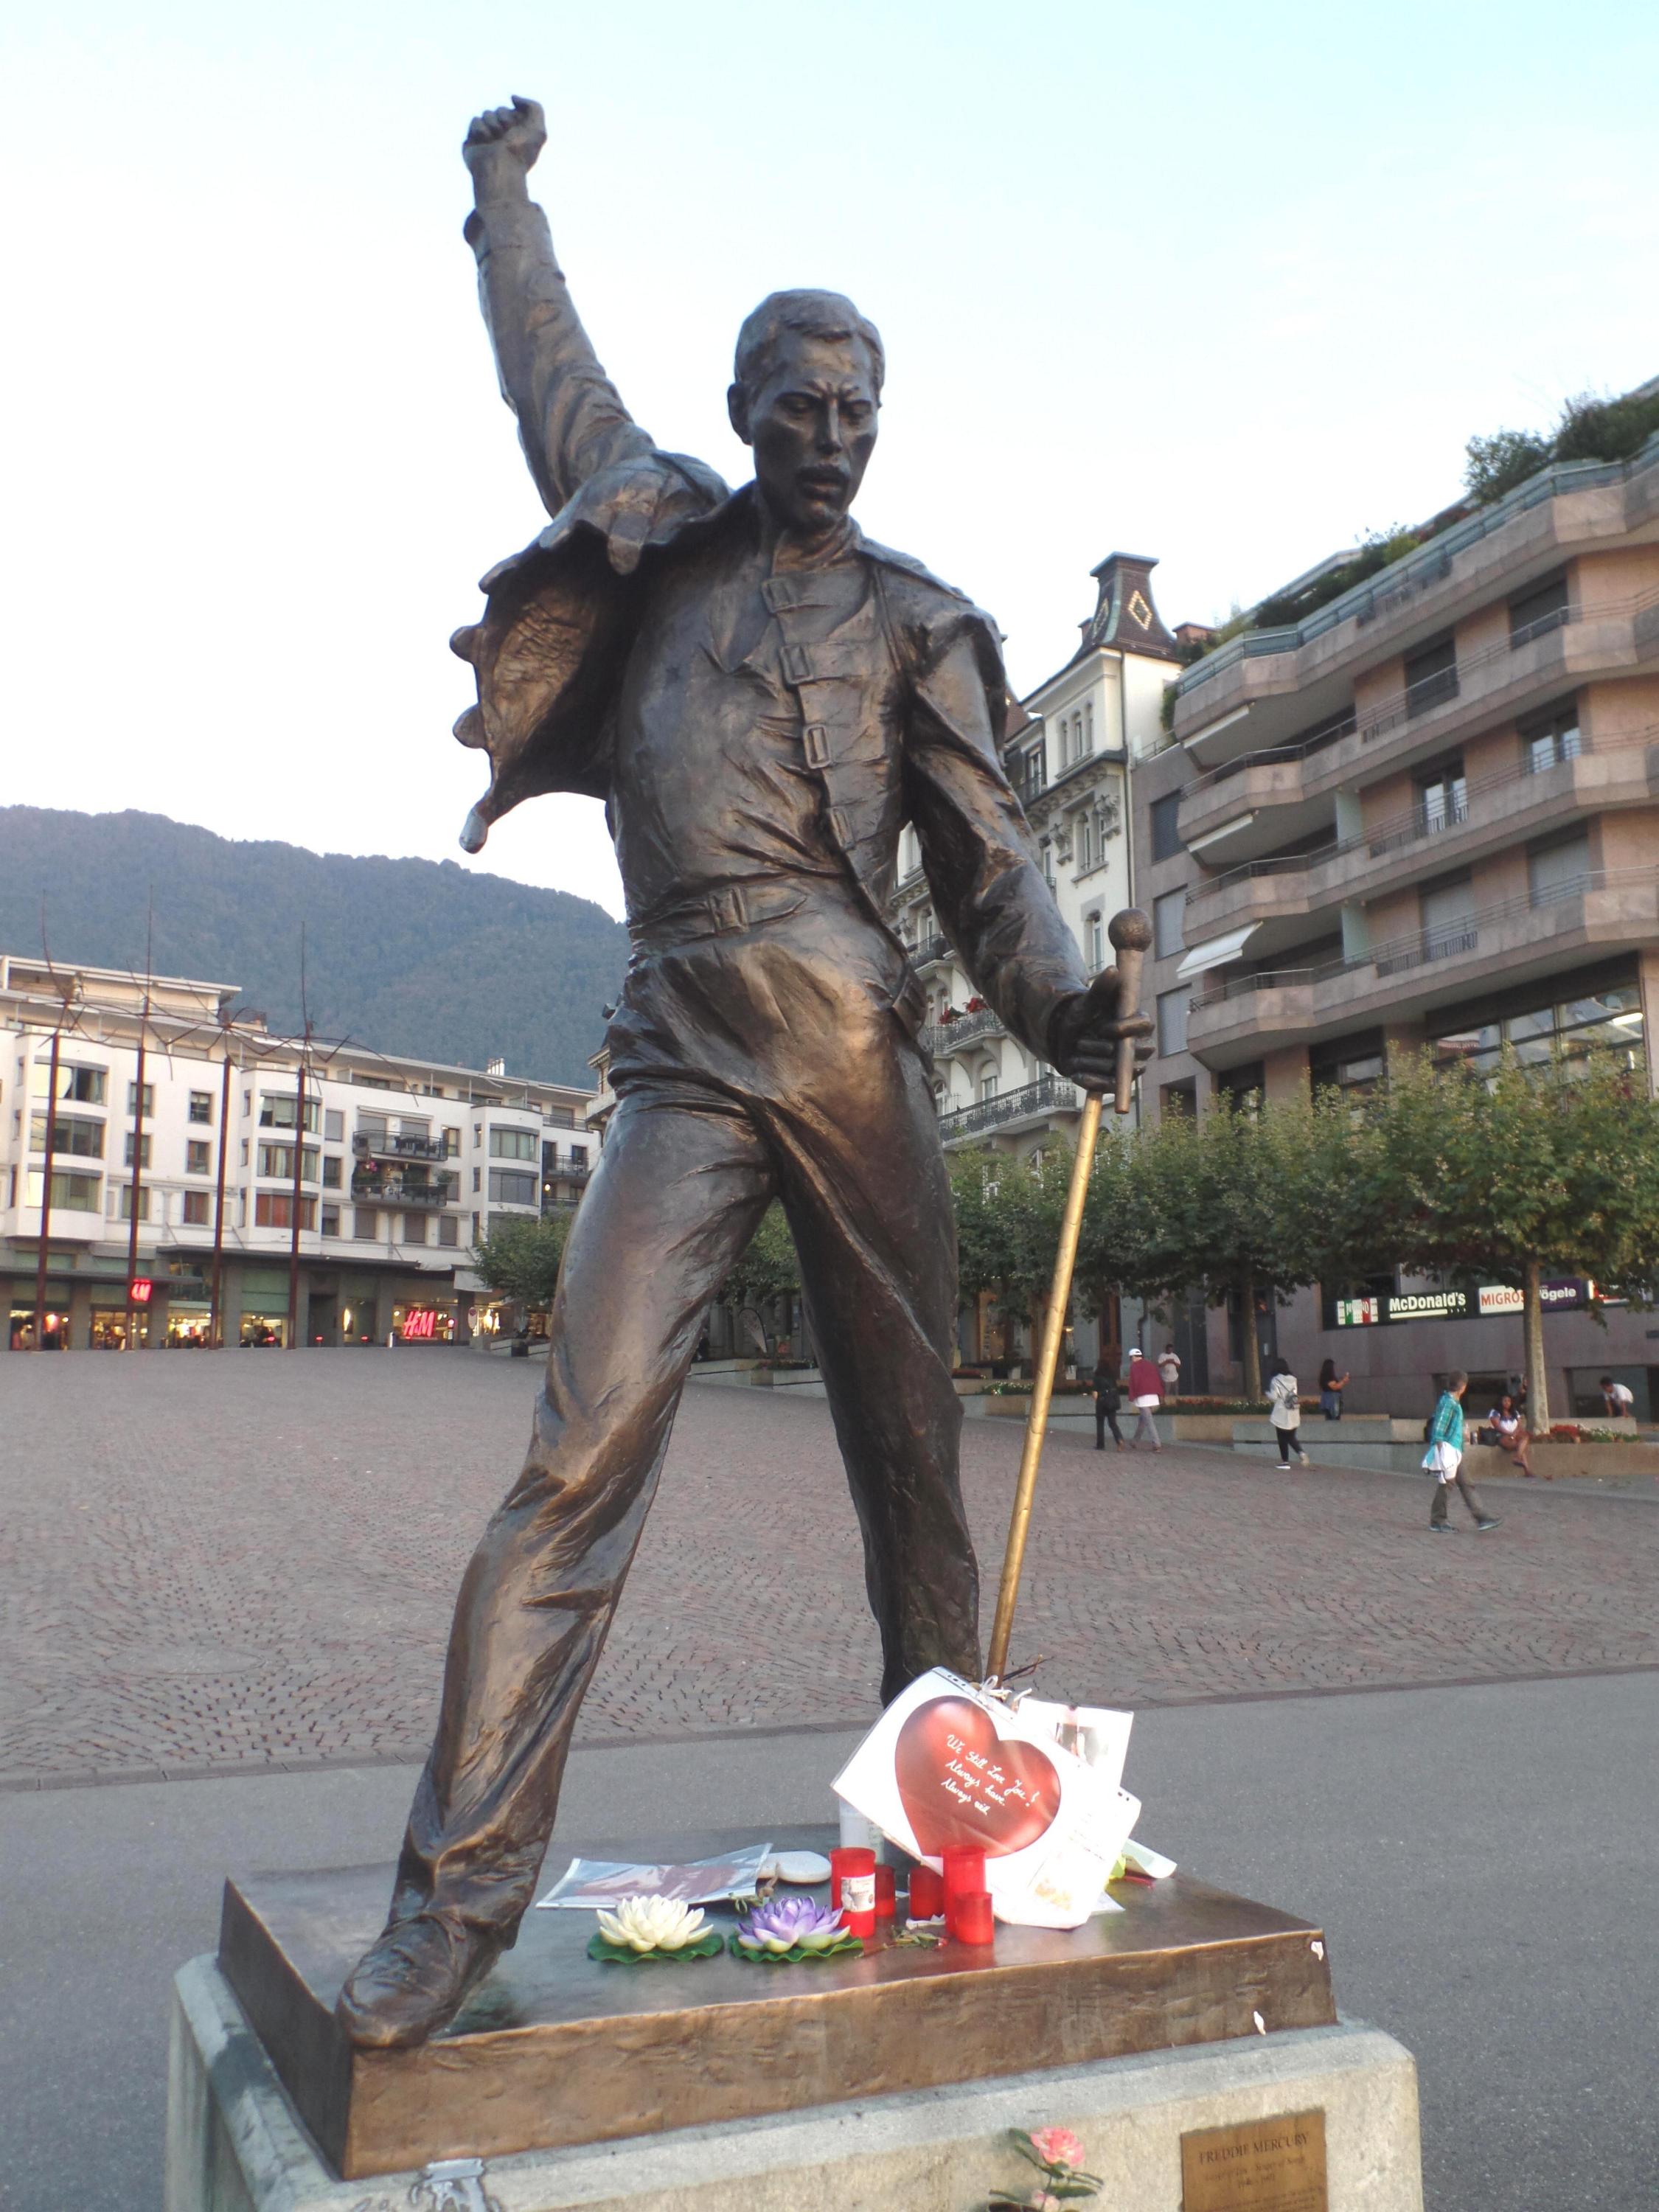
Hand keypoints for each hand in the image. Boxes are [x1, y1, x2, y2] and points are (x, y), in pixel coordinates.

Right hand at [463, 95, 545, 177]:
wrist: (499, 169)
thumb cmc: (520, 154)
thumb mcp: (538, 130)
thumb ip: (534, 107)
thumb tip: (513, 98)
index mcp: (518, 134)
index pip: (514, 110)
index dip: (517, 119)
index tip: (519, 134)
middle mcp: (503, 135)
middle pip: (500, 110)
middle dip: (504, 121)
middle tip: (506, 139)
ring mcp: (488, 137)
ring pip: (487, 113)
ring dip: (493, 126)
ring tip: (495, 143)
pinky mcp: (473, 140)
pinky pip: (475, 121)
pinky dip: (481, 130)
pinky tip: (484, 144)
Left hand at [1049, 969, 1153, 1092]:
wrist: (1068, 1037)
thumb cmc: (1083, 1015)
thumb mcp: (1088, 1001)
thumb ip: (1102, 988)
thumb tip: (1113, 970)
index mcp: (1137, 1023)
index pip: (1145, 1025)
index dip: (1125, 1028)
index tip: (1103, 1028)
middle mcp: (1138, 1045)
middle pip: (1132, 1051)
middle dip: (1104, 1048)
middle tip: (1081, 1042)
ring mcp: (1129, 1065)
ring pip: (1117, 1069)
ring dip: (1093, 1062)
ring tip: (1075, 1053)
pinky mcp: (1116, 1081)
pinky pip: (1110, 1086)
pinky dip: (1093, 1081)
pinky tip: (1076, 1073)